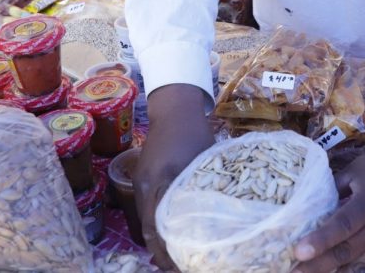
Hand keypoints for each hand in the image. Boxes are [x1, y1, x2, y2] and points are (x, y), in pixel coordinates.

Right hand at [135, 84, 215, 270]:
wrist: (174, 109)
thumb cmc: (196, 132)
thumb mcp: (206, 161)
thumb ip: (209, 188)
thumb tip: (224, 219)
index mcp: (160, 181)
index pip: (156, 227)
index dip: (166, 252)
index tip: (179, 268)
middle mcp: (145, 186)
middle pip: (148, 229)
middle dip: (161, 253)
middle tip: (178, 269)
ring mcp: (140, 182)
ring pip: (146, 221)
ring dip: (158, 240)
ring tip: (176, 256)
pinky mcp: (142, 179)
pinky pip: (147, 209)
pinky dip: (157, 224)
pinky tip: (172, 232)